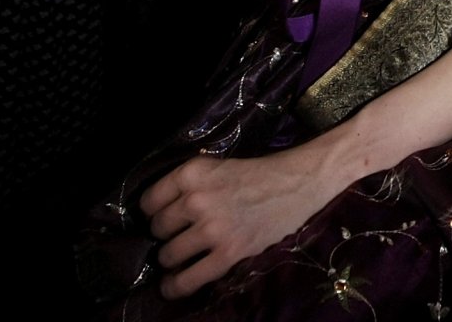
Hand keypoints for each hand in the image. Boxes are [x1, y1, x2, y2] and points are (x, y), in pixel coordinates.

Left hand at [140, 151, 342, 297]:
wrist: (302, 183)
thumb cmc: (262, 173)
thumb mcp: (219, 166)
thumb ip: (190, 184)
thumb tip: (161, 212)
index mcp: (193, 172)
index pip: (149, 201)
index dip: (154, 211)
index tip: (163, 216)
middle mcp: (197, 199)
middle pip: (157, 229)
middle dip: (166, 234)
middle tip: (180, 234)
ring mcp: (213, 228)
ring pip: (168, 254)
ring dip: (171, 258)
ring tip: (182, 257)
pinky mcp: (229, 253)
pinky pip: (187, 279)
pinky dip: (174, 286)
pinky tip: (172, 285)